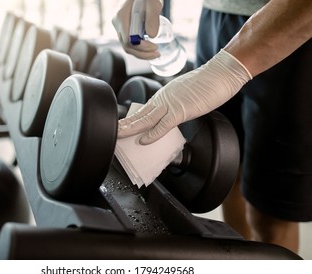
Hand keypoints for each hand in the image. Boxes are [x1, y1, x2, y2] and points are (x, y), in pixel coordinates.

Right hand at [112, 0, 162, 58]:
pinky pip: (130, 44)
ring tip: (155, 54)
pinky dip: (140, 50)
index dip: (142, 48)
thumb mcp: (152, 1)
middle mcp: (118, 24)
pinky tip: (150, 50)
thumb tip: (152, 36)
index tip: (155, 46)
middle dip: (143, 54)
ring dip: (142, 54)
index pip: (128, 41)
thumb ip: (152, 16)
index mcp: (121, 17)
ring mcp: (120, 28)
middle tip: (157, 54)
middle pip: (127, 47)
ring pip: (128, 48)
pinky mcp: (125, 30)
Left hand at [118, 49, 251, 143]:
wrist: (221, 73)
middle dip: (125, 124)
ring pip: (146, 119)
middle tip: (112, 131)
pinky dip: (152, 134)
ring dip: (131, 128)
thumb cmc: (208, 83)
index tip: (122, 126)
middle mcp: (164, 98)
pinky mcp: (181, 110)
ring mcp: (171, 104)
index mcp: (164, 95)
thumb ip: (176, 104)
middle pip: (140, 114)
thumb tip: (172, 115)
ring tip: (118, 135)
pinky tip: (143, 140)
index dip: (132, 119)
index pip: (144, 110)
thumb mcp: (186, 94)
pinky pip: (163, 125)